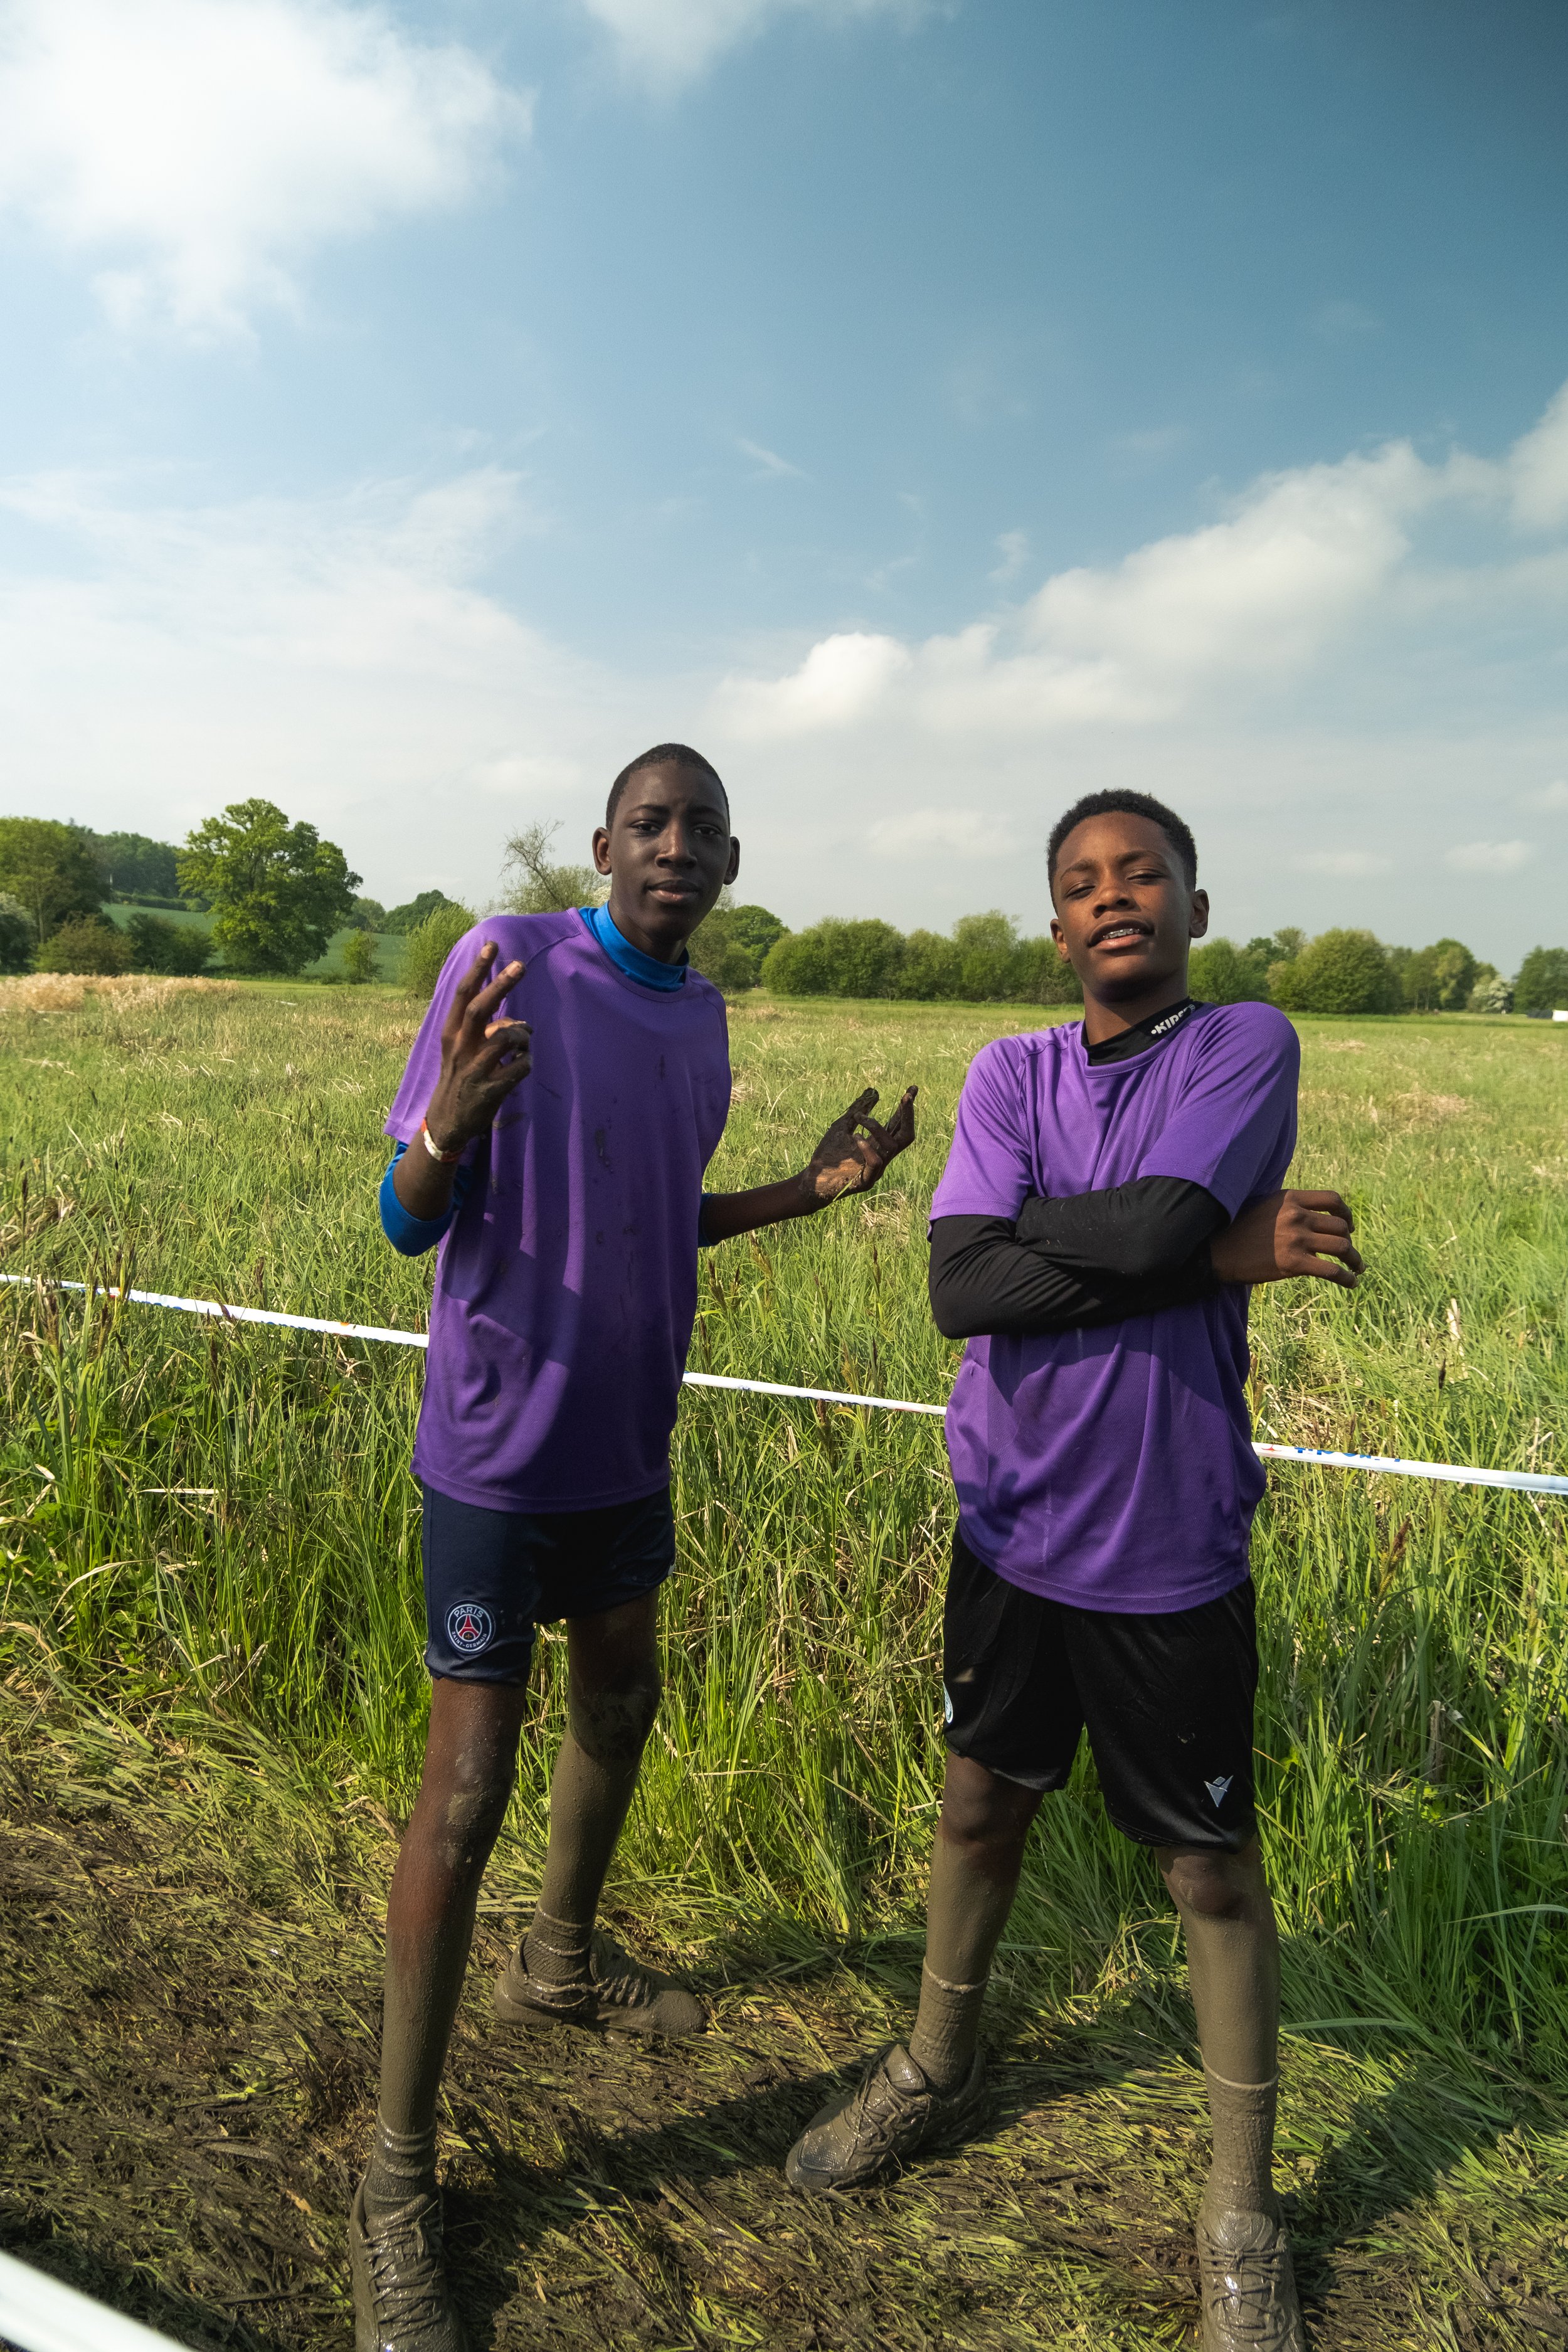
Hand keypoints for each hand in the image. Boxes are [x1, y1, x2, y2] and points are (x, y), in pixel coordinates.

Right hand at [423, 943, 531, 1151]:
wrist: (447, 1121)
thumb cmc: (460, 1077)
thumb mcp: (463, 1049)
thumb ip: (485, 1030)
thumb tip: (516, 1021)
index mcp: (451, 1033)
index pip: (463, 995)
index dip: (477, 969)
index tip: (491, 946)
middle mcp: (460, 1047)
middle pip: (480, 1009)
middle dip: (500, 985)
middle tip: (520, 965)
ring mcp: (474, 1069)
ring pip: (504, 1038)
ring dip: (522, 1034)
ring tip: (524, 1042)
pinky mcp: (489, 1090)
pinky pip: (519, 1068)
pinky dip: (527, 1062)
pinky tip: (521, 1066)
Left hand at [799, 1085, 916, 1206]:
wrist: (812, 1181)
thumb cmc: (827, 1155)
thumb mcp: (842, 1126)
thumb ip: (858, 1110)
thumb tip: (875, 1091)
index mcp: (878, 1144)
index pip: (899, 1124)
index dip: (907, 1107)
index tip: (913, 1087)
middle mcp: (882, 1156)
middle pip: (906, 1136)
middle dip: (908, 1115)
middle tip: (906, 1096)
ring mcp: (876, 1170)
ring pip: (892, 1146)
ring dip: (876, 1127)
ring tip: (858, 1118)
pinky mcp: (866, 1181)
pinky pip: (876, 1162)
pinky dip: (867, 1147)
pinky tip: (855, 1136)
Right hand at [1211, 1188, 1362, 1289]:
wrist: (1217, 1251)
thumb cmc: (1236, 1229)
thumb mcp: (1263, 1206)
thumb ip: (1287, 1207)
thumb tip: (1308, 1214)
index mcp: (1291, 1199)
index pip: (1332, 1199)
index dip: (1346, 1213)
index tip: (1348, 1225)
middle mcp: (1297, 1216)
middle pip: (1340, 1226)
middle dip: (1349, 1240)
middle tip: (1349, 1253)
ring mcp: (1297, 1239)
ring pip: (1342, 1247)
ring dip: (1354, 1259)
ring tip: (1357, 1268)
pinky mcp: (1294, 1263)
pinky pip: (1332, 1271)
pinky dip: (1347, 1278)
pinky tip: (1351, 1283)